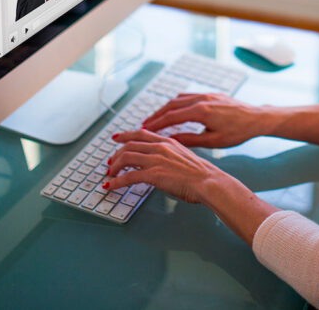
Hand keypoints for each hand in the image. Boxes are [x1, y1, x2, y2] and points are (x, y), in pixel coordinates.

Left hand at [104, 129, 224, 203]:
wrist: (209, 182)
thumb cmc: (202, 175)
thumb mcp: (185, 157)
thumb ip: (171, 156)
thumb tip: (162, 164)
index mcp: (168, 141)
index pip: (141, 133)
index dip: (126, 134)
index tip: (116, 137)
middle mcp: (160, 147)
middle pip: (129, 145)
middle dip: (116, 154)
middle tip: (109, 162)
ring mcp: (156, 160)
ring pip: (126, 157)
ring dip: (114, 167)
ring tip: (109, 175)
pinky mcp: (154, 174)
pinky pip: (128, 176)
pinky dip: (116, 182)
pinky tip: (110, 186)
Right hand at [141, 93, 264, 147]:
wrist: (257, 118)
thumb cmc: (238, 132)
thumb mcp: (213, 141)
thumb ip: (190, 140)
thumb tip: (170, 141)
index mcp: (201, 111)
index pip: (171, 116)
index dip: (156, 123)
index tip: (144, 129)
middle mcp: (202, 99)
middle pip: (171, 105)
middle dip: (156, 115)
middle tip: (144, 125)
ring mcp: (207, 94)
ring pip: (179, 98)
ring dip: (165, 108)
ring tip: (155, 118)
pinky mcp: (211, 94)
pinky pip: (189, 95)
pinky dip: (177, 102)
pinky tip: (174, 109)